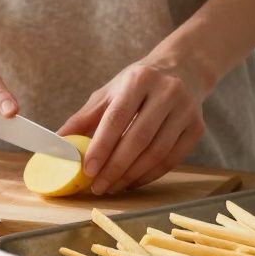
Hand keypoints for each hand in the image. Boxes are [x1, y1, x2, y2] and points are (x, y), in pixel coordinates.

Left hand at [59, 57, 211, 194]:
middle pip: (138, 138)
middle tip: (98, 186)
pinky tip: (133, 181)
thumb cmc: (139, 83)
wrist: (184, 69)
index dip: (102, 146)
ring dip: (132, 175)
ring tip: (112, 186)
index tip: (87, 169)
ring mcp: (185, 111)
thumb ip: (84, 117)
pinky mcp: (197, 128)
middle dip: (115, 167)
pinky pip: (172, 159)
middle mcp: (166, 92)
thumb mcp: (110, 91)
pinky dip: (150, 175)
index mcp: (139, 79)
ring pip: (157, 152)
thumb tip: (57, 142)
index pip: (117, 117)